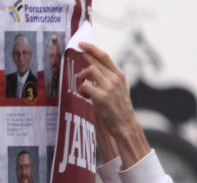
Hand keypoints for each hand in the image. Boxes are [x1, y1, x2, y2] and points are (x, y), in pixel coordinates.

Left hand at [76, 42, 149, 164]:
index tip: (82, 44)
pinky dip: (81, 90)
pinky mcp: (101, 97)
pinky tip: (85, 97)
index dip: (92, 49)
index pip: (105, 57)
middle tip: (72, 52)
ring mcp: (109, 87)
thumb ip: (109, 79)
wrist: (124, 124)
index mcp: (119, 75)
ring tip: (82, 88)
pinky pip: (85, 87)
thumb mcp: (118, 89)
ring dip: (81, 77)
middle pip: (95, 62)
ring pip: (89, 72)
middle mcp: (115, 79)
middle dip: (82, 56)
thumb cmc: (118, 108)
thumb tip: (94, 70)